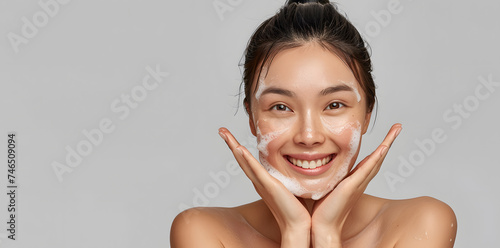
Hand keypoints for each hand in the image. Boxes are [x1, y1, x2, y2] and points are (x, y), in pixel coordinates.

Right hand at [218, 127, 310, 246]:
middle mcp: (258, 182)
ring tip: (224, 133)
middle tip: (221, 130)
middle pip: (241, 159)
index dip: (239, 148)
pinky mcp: (269, 186)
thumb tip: (300, 162)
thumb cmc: (297, 209)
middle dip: (230, 143)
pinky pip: (255, 170)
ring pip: (244, 161)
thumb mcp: (291, 185)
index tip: (232, 136)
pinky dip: (246, 159)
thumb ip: (290, 174)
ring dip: (233, 146)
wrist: (298, 225)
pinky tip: (239, 148)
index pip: (248, 162)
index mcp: (263, 182)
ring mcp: (262, 184)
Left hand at [310, 123, 401, 246]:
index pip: (369, 160)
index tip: (386, 135)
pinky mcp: (352, 186)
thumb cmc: (322, 209)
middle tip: (398, 127)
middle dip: (389, 141)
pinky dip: (377, 158)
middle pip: (378, 157)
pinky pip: (367, 169)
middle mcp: (360, 180)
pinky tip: (384, 147)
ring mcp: (358, 182)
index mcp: (354, 179)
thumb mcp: (327, 184)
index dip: (379, 147)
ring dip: (387, 143)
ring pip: (376, 160)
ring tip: (396, 130)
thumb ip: (328, 174)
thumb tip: (316, 160)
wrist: (323, 225)